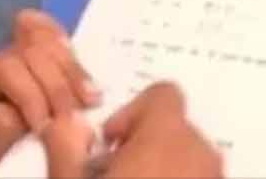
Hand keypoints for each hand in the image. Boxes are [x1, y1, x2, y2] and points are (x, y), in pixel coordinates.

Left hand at [0, 12, 100, 177]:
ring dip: (71, 69)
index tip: (48, 128)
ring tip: (91, 99)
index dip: (31, 95)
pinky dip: (65, 44)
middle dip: (57, 85)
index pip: (5, 70)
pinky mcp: (29, 52)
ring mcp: (9, 51)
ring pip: (43, 37)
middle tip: (76, 118)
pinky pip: (45, 28)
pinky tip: (81, 67)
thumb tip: (13, 109)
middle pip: (29, 51)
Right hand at [40, 83, 222, 178]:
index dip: (133, 112)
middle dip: (146, 148)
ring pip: (191, 163)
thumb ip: (64, 145)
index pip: (164, 95)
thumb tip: (63, 121)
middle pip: (177, 131)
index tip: (111, 146)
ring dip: (164, 173)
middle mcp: (201, 158)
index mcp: (167, 138)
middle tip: (114, 178)